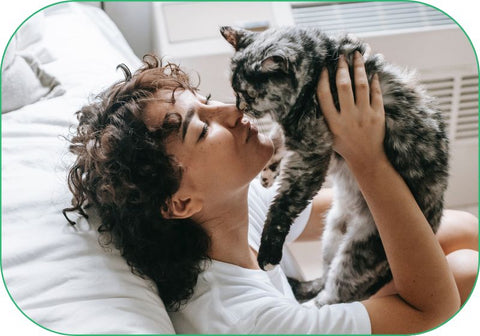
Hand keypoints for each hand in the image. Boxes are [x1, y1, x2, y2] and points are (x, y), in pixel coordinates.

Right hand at [316, 52, 385, 168]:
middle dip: (342, 68)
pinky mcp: (378, 115)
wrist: (367, 159)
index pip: (324, 95)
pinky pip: (376, 94)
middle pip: (343, 86)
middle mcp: (348, 118)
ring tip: (357, 56)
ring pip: (361, 85)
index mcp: (333, 123)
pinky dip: (374, 81)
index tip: (324, 67)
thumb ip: (326, 116)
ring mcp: (364, 115)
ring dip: (359, 68)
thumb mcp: (329, 134)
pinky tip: (372, 72)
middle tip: (341, 56)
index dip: (323, 79)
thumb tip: (322, 92)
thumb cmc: (345, 146)